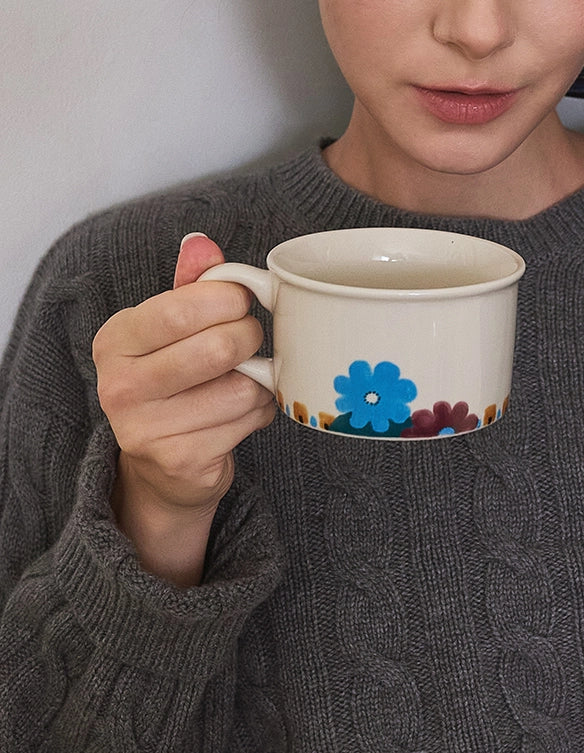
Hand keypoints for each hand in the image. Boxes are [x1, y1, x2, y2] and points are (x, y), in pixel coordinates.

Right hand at [93, 234, 275, 584]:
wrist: (162, 467)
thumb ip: (188, 286)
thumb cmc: (172, 385)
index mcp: (113, 342)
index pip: (179, 311)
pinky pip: (248, 422)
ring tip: (246, 380)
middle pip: (218, 348)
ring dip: (259, 382)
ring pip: (241, 388)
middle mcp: (120, 387)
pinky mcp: (182, 462)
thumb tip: (202, 244)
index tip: (242, 299)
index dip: (227, 299)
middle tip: (249, 338)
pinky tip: (243, 412)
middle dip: (249, 336)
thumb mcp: (168, 330)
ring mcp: (147, 430)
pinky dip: (260, 412)